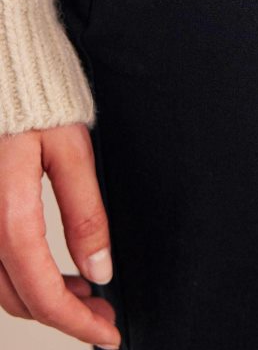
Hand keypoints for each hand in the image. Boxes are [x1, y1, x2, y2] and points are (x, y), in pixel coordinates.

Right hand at [0, 123, 121, 348]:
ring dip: (44, 298)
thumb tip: (99, 268)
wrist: (3, 73)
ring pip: (2, 286)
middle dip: (65, 315)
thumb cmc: (34, 102)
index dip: (77, 322)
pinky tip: (55, 269)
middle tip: (105, 314)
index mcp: (7, 213)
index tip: (108, 334)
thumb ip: (85, 211)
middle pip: (18, 297)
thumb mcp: (71, 149)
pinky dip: (24, 276)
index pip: (41, 291)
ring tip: (88, 293)